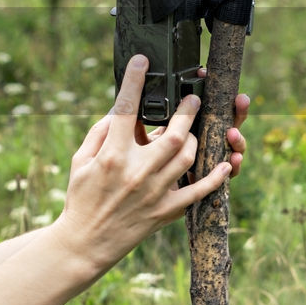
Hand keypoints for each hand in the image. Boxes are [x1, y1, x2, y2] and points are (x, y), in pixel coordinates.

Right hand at [55, 55, 232, 271]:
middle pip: (173, 134)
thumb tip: (120, 109)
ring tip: (194, 130)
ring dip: (196, 139)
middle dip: (188, 110)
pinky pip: (199, 192)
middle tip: (194, 97)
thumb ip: (100, 132)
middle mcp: (136, 172)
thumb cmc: (81, 198)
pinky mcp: (166, 211)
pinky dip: (215, 177)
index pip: (125, 111)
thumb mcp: (80, 160)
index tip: (141, 62)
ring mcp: (154, 193)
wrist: (86, 242)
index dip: (134, 82)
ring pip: (189, 158)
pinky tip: (224, 163)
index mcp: (111, 156)